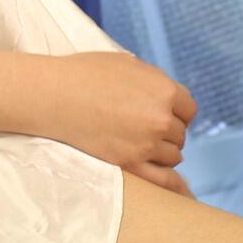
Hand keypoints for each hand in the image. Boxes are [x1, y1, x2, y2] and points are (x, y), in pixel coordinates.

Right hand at [54, 51, 197, 181]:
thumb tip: (167, 95)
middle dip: (167, 132)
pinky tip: (164, 175)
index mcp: (165, 90)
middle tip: (144, 128)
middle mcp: (161, 118)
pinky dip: (168, 179)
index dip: (177, 111)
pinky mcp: (129, 163)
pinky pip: (163, 178)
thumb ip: (153, 80)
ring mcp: (146, 144)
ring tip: (142, 144)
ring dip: (162, 152)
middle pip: (180, 134)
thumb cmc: (85, 74)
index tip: (164, 114)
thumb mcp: (127, 63)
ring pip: (173, 156)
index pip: (189, 109)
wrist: (53, 95)